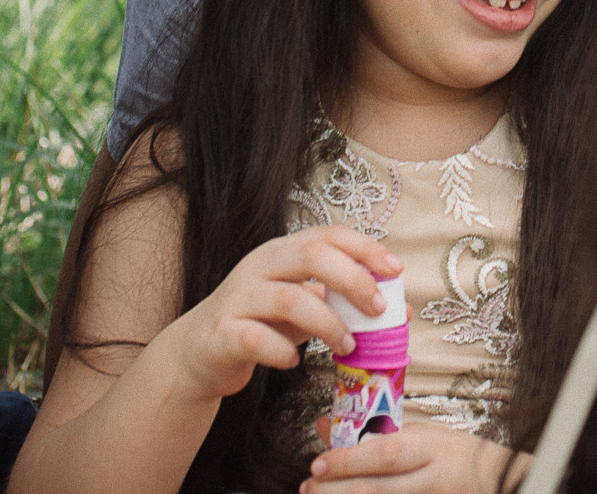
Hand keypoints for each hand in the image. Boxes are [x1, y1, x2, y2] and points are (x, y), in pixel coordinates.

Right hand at [157, 226, 401, 403]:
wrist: (198, 353)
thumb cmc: (260, 324)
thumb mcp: (302, 306)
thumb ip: (341, 303)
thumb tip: (399, 310)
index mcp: (282, 252)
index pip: (328, 234)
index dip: (365, 248)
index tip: (395, 270)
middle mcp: (258, 265)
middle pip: (311, 255)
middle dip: (353, 279)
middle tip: (377, 310)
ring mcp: (237, 298)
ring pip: (289, 298)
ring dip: (327, 324)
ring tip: (346, 346)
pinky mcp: (221, 333)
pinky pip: (256, 338)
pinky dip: (282, 352)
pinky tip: (294, 361)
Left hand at [302, 425, 526, 492]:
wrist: (497, 480)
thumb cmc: (453, 455)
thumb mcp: (419, 434)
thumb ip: (375, 434)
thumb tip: (326, 426)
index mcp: (429, 449)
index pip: (384, 455)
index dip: (348, 461)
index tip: (317, 464)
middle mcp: (431, 480)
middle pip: (375, 489)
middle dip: (335, 491)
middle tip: (308, 487)